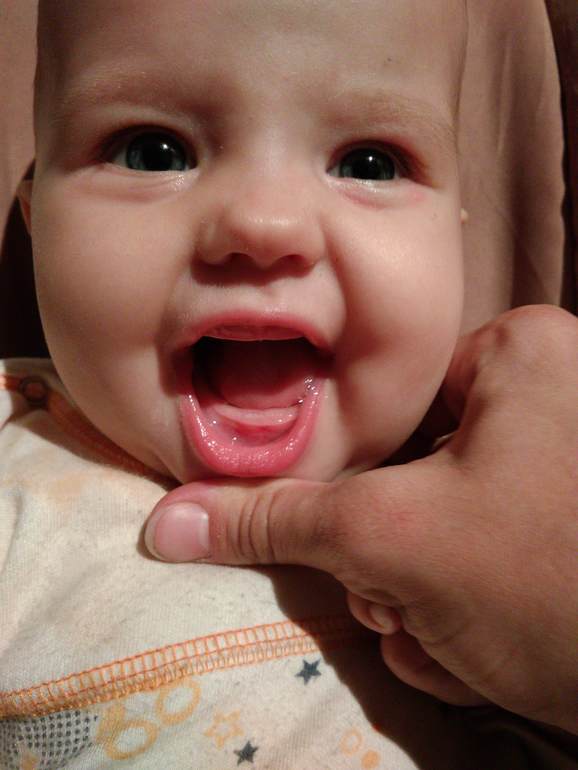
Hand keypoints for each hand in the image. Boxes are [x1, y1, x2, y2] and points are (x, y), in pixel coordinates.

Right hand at [145, 306, 577, 733]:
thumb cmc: (538, 579)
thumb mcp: (393, 538)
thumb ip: (279, 520)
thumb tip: (171, 520)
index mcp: (526, 353)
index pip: (392, 413)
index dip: (368, 487)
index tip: (373, 543)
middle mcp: (558, 393)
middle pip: (417, 479)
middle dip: (393, 563)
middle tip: (406, 600)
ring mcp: (566, 466)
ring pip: (447, 528)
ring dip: (420, 600)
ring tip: (445, 633)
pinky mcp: (566, 527)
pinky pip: (488, 555)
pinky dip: (466, 613)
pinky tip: (478, 649)